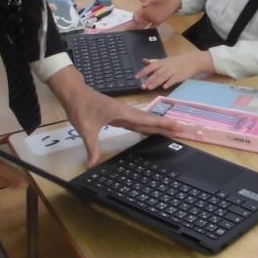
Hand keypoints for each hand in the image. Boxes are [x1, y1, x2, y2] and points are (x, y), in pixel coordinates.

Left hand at [46, 66, 181, 165]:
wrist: (75, 93)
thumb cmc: (81, 108)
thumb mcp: (85, 128)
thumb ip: (91, 146)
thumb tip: (92, 164)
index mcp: (122, 113)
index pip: (146, 120)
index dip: (162, 123)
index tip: (176, 125)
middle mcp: (127, 112)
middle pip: (150, 120)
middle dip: (166, 125)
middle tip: (182, 129)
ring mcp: (124, 113)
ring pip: (145, 120)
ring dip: (158, 124)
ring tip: (172, 129)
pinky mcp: (120, 115)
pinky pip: (137, 121)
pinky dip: (147, 125)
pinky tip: (151, 129)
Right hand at [132, 0, 181, 27]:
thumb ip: (150, 0)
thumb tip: (144, 5)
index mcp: (144, 7)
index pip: (137, 13)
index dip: (135, 17)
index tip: (135, 20)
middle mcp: (146, 13)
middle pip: (139, 20)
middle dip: (135, 25)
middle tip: (132, 29)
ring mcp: (152, 18)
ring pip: (144, 24)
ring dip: (141, 28)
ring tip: (138, 32)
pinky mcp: (158, 21)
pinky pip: (153, 26)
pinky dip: (150, 30)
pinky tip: (148, 33)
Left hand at [135, 51, 213, 90]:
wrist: (192, 61)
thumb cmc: (177, 61)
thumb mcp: (165, 60)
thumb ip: (154, 62)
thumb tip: (143, 60)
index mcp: (162, 62)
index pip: (150, 67)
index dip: (143, 72)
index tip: (136, 77)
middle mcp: (167, 66)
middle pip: (156, 73)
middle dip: (149, 80)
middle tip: (142, 86)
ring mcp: (173, 71)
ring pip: (163, 77)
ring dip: (156, 83)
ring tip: (150, 88)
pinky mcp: (180, 76)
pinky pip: (173, 80)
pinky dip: (168, 83)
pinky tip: (164, 87)